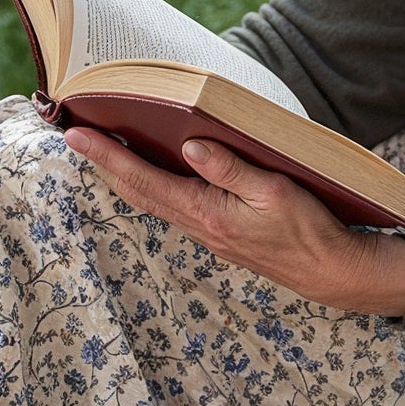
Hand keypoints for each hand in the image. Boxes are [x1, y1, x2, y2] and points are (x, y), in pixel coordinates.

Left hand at [62, 127, 404, 317]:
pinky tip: (153, 175)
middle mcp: (200, 225)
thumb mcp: (274, 191)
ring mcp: (208, 233)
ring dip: (125, 177)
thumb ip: (230, 168)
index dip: (108, 157)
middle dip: (104, 165)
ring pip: (153, 201)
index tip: (76, 136)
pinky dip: (152, 187)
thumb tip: (189, 146)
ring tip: (105, 151)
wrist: (329, 270)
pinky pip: (174, 207)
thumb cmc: (308, 228)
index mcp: (208, 211)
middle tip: (75, 137)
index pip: (146, 179)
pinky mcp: (221, 234)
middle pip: (138, 192)